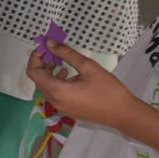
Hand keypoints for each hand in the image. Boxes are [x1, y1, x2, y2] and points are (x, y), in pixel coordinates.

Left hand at [26, 40, 140, 128]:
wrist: (125, 114)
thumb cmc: (108, 89)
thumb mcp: (88, 67)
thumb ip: (66, 54)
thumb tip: (49, 43)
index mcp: (57, 90)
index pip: (33, 72)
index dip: (35, 58)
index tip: (44, 48)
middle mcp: (55, 101)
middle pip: (38, 80)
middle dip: (42, 64)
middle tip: (54, 53)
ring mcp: (61, 108)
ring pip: (46, 88)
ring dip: (49, 74)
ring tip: (61, 63)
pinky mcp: (69, 111)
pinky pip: (55, 95)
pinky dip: (56, 83)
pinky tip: (70, 76)